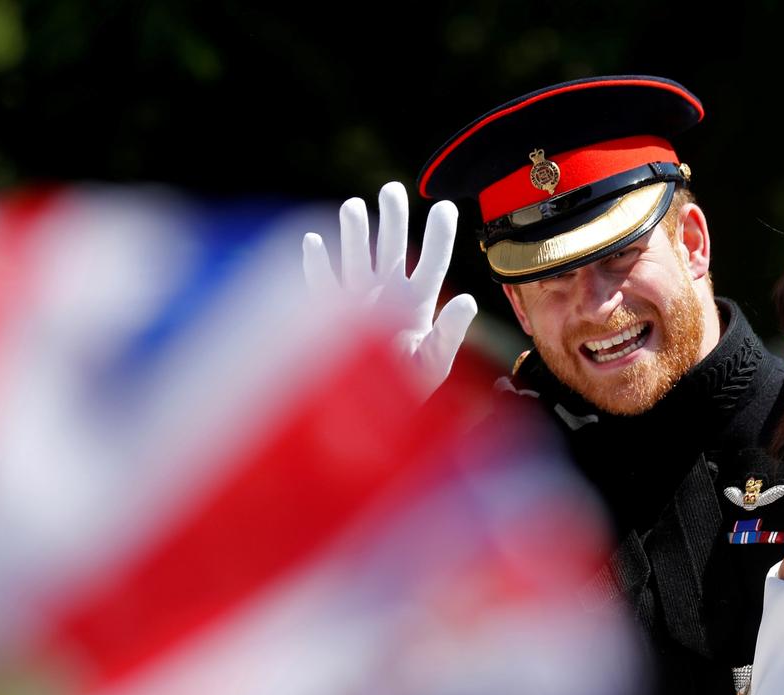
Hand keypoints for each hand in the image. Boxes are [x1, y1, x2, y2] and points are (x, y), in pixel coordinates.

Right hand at [302, 182, 477, 399]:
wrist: (373, 417)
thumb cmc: (410, 390)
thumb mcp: (435, 362)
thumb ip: (450, 331)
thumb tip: (470, 300)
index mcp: (418, 304)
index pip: (431, 262)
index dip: (439, 235)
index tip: (445, 207)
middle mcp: (388, 296)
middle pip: (391, 248)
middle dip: (391, 218)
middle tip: (393, 189)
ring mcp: (359, 304)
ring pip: (357, 259)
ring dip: (355, 234)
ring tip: (354, 206)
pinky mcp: (332, 317)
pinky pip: (321, 285)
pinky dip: (316, 264)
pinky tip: (313, 242)